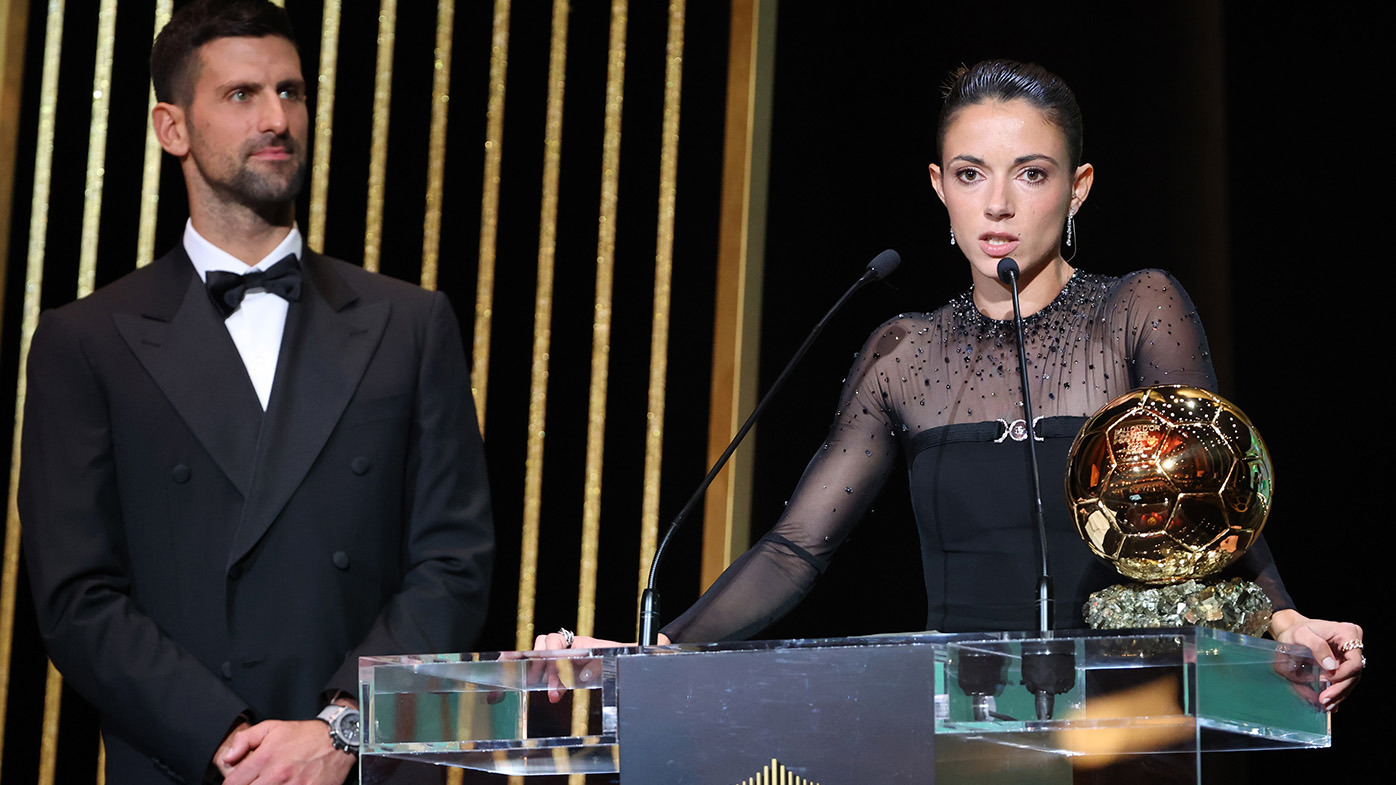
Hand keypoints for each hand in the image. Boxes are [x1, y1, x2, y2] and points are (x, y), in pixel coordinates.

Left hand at [218, 720, 354, 784]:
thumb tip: (228, 757)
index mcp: (264, 758)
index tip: (237, 782)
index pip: (233, 782)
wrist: (339, 740)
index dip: (232, 783)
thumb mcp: (272, 727)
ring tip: (272, 783)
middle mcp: (276, 775)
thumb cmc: (306, 736)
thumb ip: (245, 739)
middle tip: (257, 780)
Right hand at [526, 632, 670, 702]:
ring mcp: (575, 659)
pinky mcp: (575, 671)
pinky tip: (556, 695)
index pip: (562, 639)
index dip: (553, 650)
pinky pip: (554, 670)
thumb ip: (649, 646)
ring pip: (547, 654)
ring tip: (554, 693)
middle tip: (550, 685)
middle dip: (543, 661)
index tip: (554, 665)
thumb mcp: (639, 652)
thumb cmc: (639, 653)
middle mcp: (579, 648)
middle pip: (547, 643)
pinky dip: (549, 679)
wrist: (641, 657)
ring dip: (544, 671)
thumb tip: (662, 641)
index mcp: (590, 642)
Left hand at [1269, 609, 1362, 709]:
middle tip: (1324, 700)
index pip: (1354, 662)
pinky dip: (1336, 691)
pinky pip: (1344, 679)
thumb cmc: (1295, 631)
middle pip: (1354, 673)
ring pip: (1350, 679)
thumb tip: (1331, 666)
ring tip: (1326, 705)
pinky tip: (1330, 703)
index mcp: (1348, 633)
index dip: (1342, 675)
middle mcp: (1353, 644)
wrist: (1291, 630)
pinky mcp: (1344, 663)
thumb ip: (1316, 646)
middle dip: (1339, 689)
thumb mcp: (1300, 634)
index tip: (1323, 679)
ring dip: (1338, 694)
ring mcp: (1350, 655)